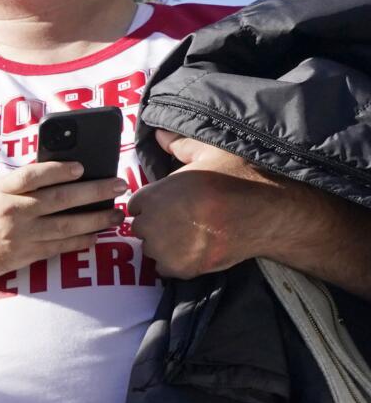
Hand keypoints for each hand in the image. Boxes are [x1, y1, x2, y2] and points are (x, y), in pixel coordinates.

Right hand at [0, 159, 127, 279]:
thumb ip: (21, 182)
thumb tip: (62, 172)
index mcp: (1, 189)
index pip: (33, 175)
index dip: (59, 170)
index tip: (83, 167)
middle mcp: (10, 210)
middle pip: (59, 199)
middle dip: (94, 192)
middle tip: (118, 186)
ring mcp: (18, 234)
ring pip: (65, 225)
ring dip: (95, 219)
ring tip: (115, 215)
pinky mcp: (23, 254)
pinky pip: (58, 247)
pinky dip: (79, 241)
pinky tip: (95, 236)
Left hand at [126, 131, 287, 278]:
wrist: (266, 213)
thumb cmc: (239, 179)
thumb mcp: (210, 153)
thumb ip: (179, 145)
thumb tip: (158, 134)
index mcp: (153, 195)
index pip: (137, 204)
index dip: (156, 203)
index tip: (175, 203)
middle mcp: (152, 224)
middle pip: (142, 227)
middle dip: (159, 223)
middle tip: (187, 218)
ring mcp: (164, 249)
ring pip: (153, 248)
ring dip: (166, 244)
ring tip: (195, 234)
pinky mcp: (180, 268)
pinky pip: (165, 268)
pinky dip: (177, 262)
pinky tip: (197, 249)